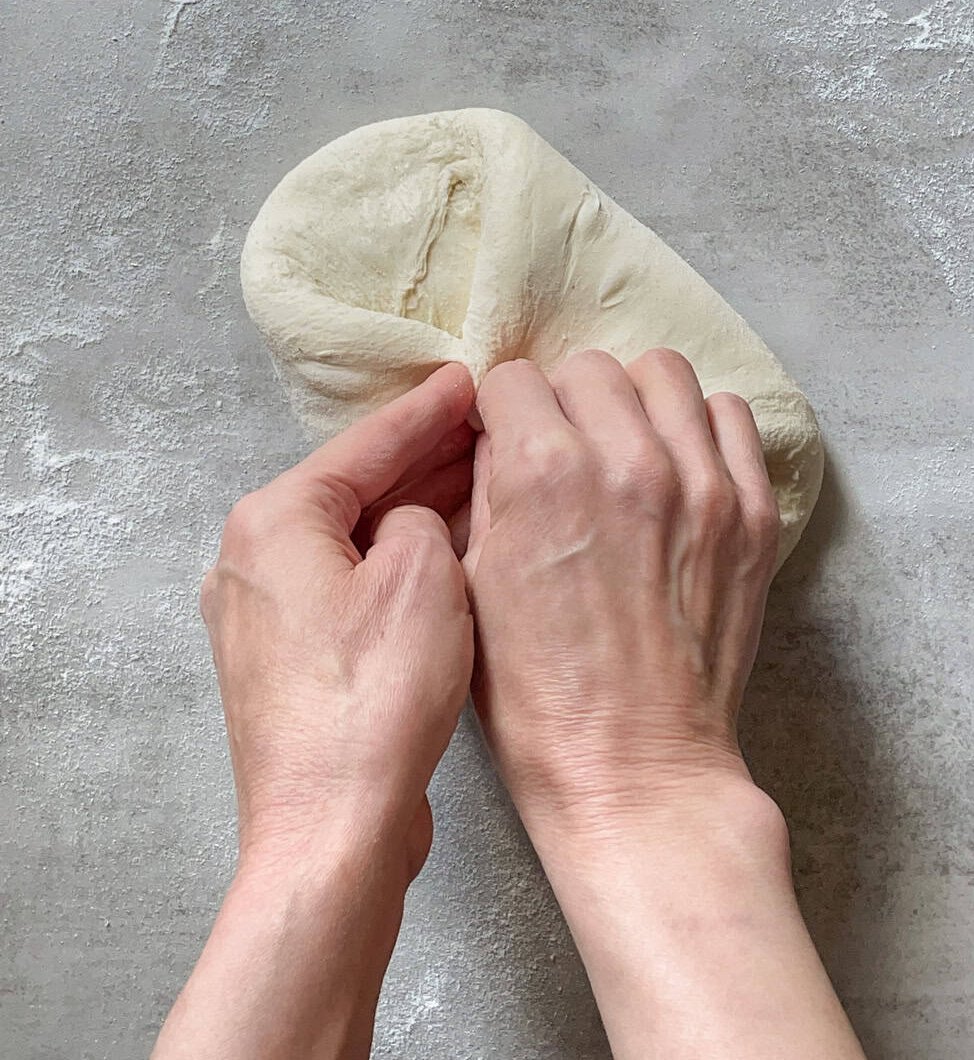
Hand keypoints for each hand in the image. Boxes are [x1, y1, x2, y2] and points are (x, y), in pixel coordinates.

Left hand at [201, 361, 476, 883]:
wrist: (332, 832)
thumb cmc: (375, 703)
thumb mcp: (424, 576)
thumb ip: (422, 518)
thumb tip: (413, 524)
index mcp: (274, 522)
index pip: (366, 444)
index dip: (428, 410)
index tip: (468, 379)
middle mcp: (251, 561)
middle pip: (352, 488)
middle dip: (422, 460)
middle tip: (485, 426)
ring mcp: (262, 618)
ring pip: (352, 541)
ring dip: (412, 516)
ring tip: (478, 482)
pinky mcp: (286, 666)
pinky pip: (347, 590)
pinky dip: (394, 569)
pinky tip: (444, 563)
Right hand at [463, 347, 780, 830]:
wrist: (636, 771)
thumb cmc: (539, 698)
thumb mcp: (471, 585)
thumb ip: (487, 488)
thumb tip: (501, 434)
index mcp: (543, 474)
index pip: (515, 379)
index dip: (501, 413)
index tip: (507, 440)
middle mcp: (627, 461)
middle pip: (588, 367)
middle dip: (563, 402)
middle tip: (562, 451)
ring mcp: (701, 484)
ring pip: (663, 375)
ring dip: (632, 403)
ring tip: (623, 450)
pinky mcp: (751, 514)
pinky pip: (730, 418)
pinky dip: (699, 430)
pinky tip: (677, 469)